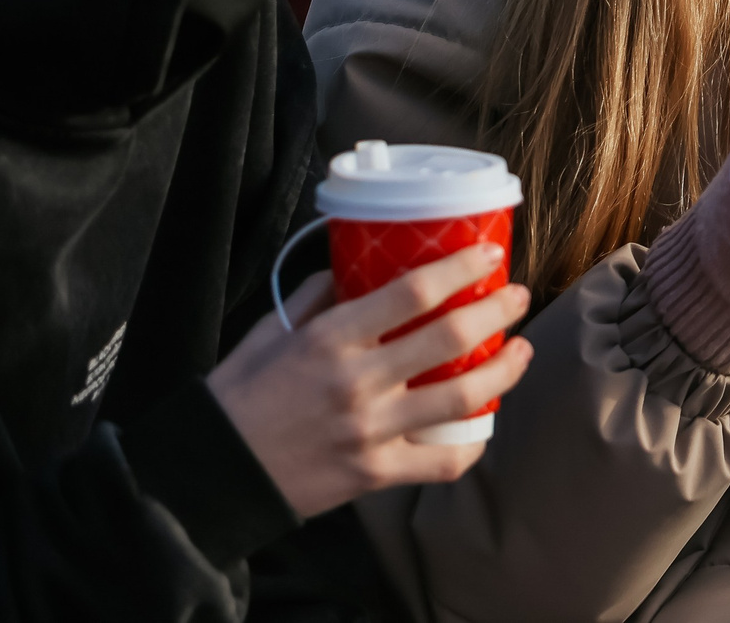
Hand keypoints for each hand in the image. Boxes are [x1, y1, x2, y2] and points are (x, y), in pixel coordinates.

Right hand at [207, 247, 533, 518]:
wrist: (208, 474)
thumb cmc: (238, 396)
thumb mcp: (271, 332)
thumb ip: (318, 297)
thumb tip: (358, 265)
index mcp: (329, 339)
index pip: (411, 293)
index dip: (460, 268)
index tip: (489, 255)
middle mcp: (356, 382)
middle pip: (450, 339)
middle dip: (497, 311)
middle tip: (517, 296)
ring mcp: (369, 431)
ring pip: (461, 398)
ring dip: (504, 371)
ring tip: (521, 351)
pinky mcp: (373, 474)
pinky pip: (441, 462)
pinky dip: (472, 445)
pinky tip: (485, 424)